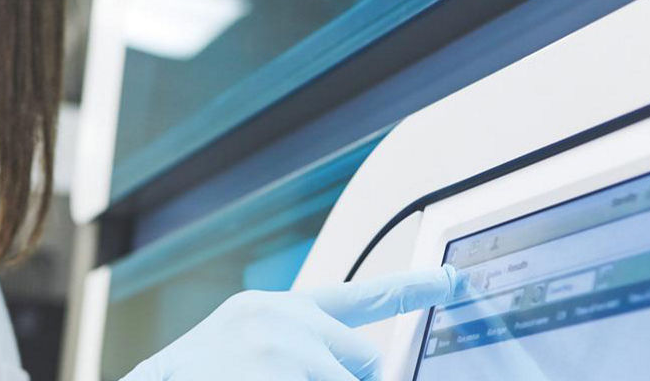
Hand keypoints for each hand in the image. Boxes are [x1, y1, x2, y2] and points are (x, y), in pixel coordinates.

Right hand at [120, 263, 462, 380]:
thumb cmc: (193, 378)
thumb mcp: (246, 348)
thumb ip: (302, 347)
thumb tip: (362, 364)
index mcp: (274, 310)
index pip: (360, 295)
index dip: (415, 287)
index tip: (455, 279)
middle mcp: (284, 321)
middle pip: (367, 360)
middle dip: (349, 379)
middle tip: (296, 377)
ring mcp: (285, 353)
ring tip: (261, 379)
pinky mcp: (285, 376)